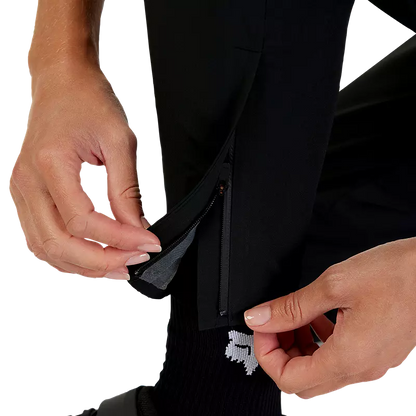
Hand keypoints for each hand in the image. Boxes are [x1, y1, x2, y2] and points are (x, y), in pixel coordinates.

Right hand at [7, 64, 159, 281]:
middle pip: (60, 244)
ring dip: (82, 266)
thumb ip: (128, 190)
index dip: (121, 240)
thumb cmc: (89, 101)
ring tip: (115, 268)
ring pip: (46, 249)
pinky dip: (65, 255)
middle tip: (133, 263)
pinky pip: (39, 239)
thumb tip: (137, 228)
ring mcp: (20, 190)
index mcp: (49, 164)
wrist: (63, 81)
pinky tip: (90, 257)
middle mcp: (26, 182)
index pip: (85, 222)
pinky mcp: (25, 195)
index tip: (149, 244)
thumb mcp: (120, 142)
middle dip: (102, 262)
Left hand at [244, 237, 415, 400]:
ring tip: (296, 317)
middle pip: (303, 382)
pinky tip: (320, 318)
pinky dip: (320, 344)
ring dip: (300, 347)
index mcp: (349, 358)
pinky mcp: (379, 354)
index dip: (266, 353)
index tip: (261, 326)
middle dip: (280, 353)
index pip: (288, 380)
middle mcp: (363, 371)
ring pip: (320, 373)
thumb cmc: (398, 274)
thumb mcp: (334, 285)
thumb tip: (259, 318)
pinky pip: (340, 362)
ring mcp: (373, 365)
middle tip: (274, 323)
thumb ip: (291, 307)